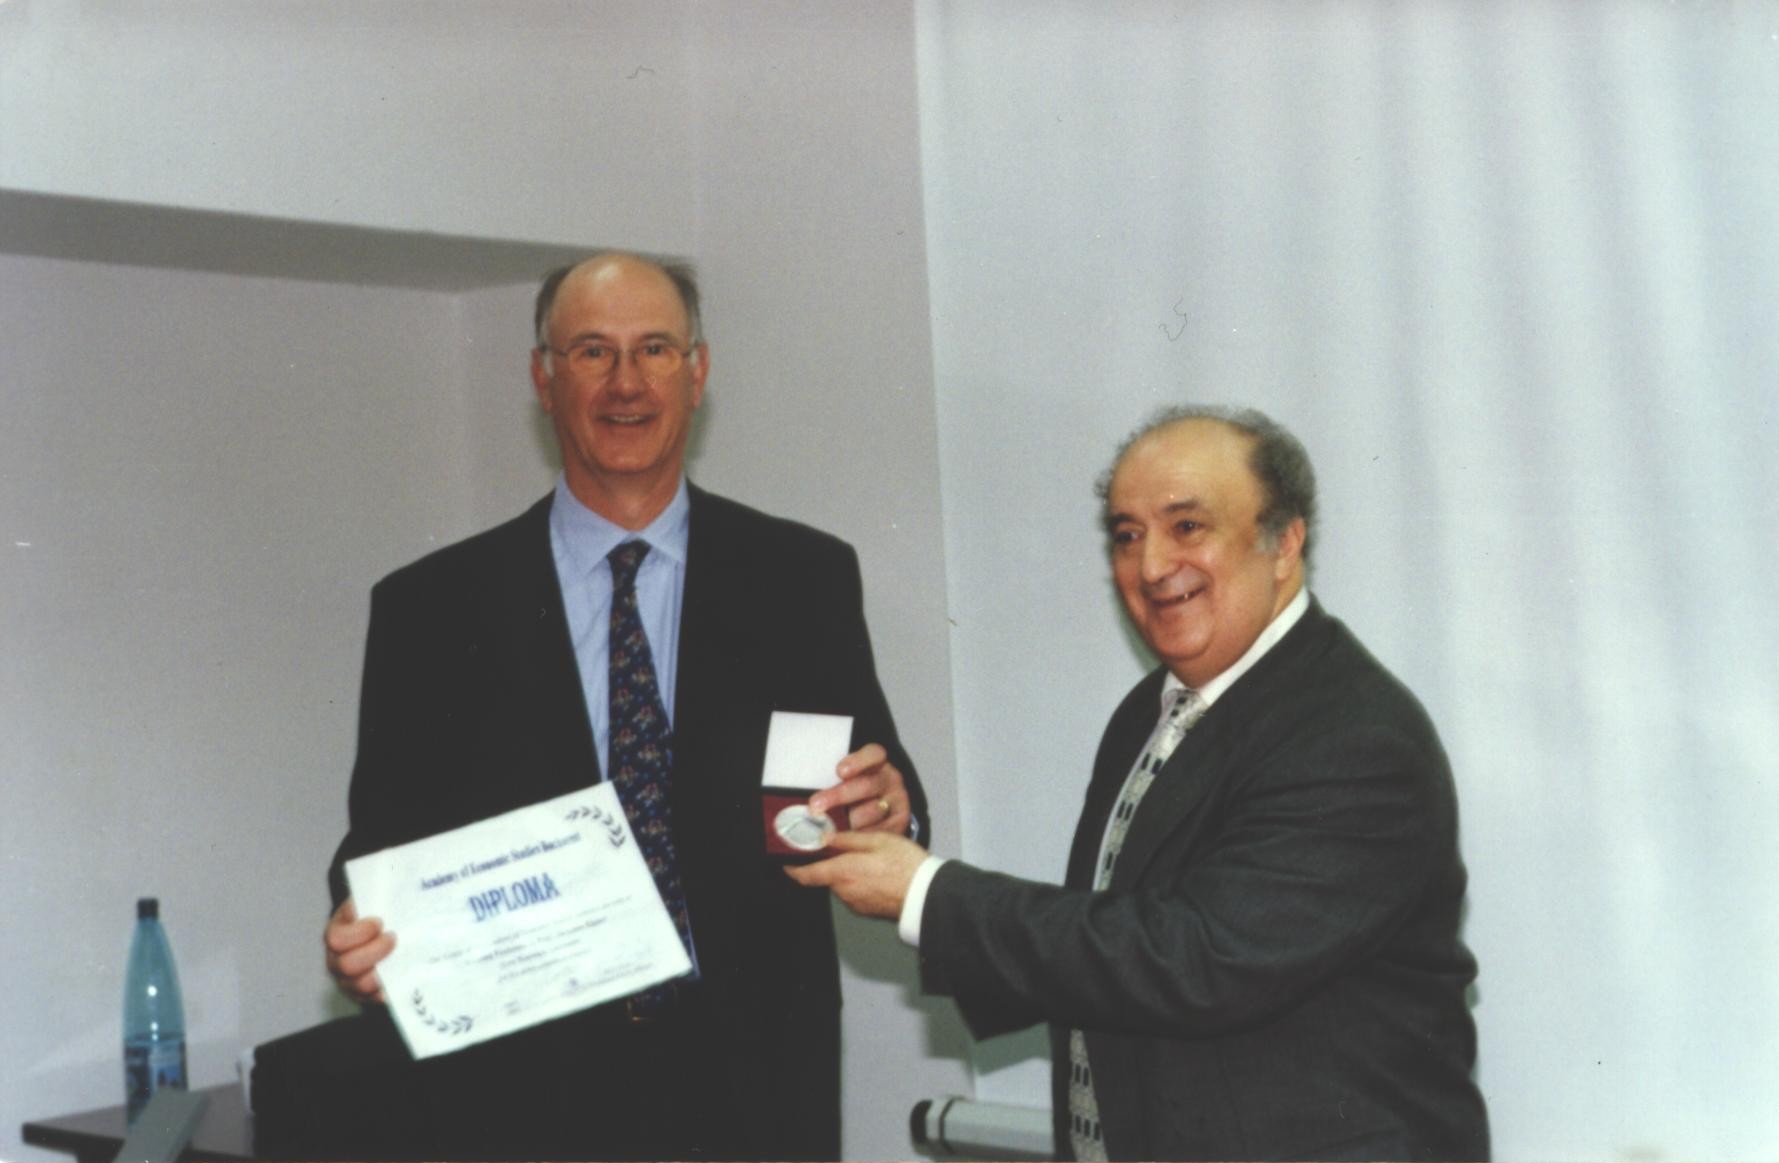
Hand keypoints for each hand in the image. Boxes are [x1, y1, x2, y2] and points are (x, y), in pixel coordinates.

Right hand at [323, 897, 393, 1003]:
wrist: (385, 930)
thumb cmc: (378, 913)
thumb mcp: (371, 899)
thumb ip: (370, 896)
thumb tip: (365, 902)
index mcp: (336, 934)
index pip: (336, 939)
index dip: (359, 932)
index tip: (379, 922)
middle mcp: (336, 960)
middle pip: (346, 965)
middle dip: (374, 952)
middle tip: (393, 938)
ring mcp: (349, 981)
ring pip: (360, 986)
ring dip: (382, 972)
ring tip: (398, 957)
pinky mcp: (365, 996)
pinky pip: (374, 1000)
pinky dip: (387, 992)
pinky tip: (399, 979)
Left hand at [784, 830, 928, 918]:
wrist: (927, 895)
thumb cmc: (906, 866)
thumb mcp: (877, 840)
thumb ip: (847, 839)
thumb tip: (826, 837)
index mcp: (842, 872)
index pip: (806, 874)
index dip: (793, 868)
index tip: (787, 861)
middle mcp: (844, 891)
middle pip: (826, 876)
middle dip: (832, 863)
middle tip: (848, 848)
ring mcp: (855, 904)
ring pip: (842, 884)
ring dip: (848, 872)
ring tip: (871, 859)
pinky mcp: (866, 910)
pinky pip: (855, 893)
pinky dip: (860, 882)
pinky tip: (878, 873)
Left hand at [806, 743, 911, 834]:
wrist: (883, 807)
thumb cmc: (855, 791)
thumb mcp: (846, 778)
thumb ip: (830, 780)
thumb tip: (810, 798)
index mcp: (877, 761)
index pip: (872, 754)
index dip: (857, 762)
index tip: (840, 771)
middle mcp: (890, 779)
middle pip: (866, 785)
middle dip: (838, 796)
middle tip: (815, 805)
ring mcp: (897, 801)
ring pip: (871, 811)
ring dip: (848, 822)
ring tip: (827, 830)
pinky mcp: (900, 822)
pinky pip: (879, 832)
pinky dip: (860, 838)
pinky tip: (845, 843)